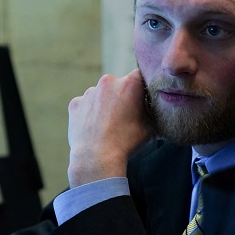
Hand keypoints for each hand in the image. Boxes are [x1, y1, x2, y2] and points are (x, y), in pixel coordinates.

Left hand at [66, 69, 151, 187]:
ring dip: (105, 105)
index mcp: (130, 84)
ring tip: (108, 125)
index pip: (141, 76)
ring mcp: (89, 92)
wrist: (96, 158)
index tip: (144, 98)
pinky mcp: (75, 103)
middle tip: (125, 116)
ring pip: (101, 95)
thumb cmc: (126, 143)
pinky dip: (89, 113)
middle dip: (123, 97)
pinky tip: (94, 128)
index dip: (143, 87)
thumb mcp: (150, 127)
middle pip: (119, 84)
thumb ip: (153, 112)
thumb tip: (159, 109)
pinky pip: (85, 105)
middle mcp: (108, 82)